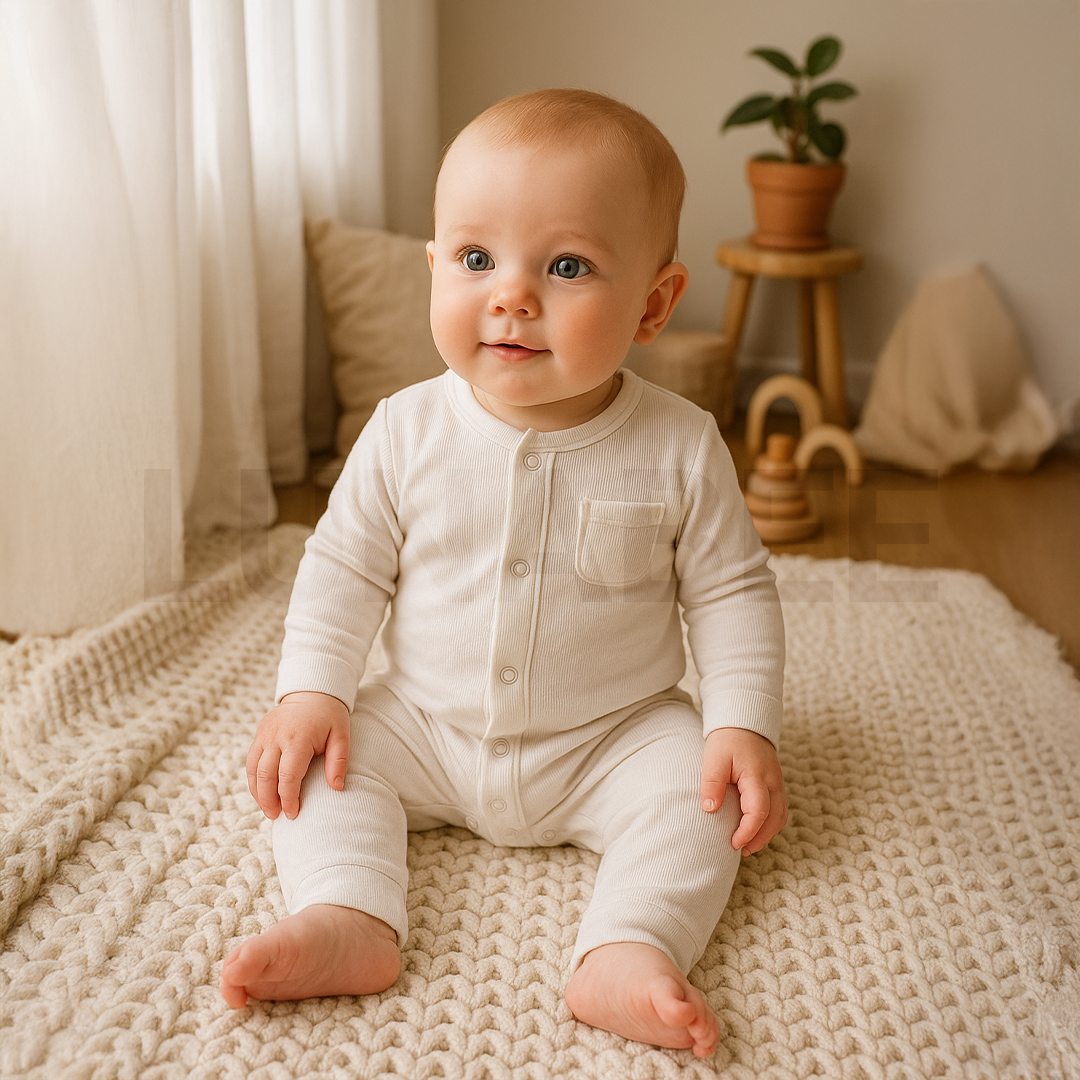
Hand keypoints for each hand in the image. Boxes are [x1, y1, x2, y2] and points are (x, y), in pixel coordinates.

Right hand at [246, 691, 350, 819]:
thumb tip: (337, 788)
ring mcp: (264, 734)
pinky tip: (262, 792)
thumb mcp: (342, 735)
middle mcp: (276, 736)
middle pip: (265, 776)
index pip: (288, 776)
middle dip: (269, 800)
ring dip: (258, 793)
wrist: (312, 691)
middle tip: (277, 817)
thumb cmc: (330, 716)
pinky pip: (251, 761)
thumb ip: (339, 761)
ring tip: (268, 810)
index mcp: (297, 738)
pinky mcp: (259, 734)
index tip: (293, 814)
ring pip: (253, 770)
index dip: (288, 798)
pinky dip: (254, 780)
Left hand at [701, 727, 786, 854]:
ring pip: (781, 816)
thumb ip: (712, 784)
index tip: (733, 843)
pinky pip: (780, 808)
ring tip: (748, 844)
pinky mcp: (776, 783)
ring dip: (767, 833)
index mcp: (757, 776)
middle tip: (741, 850)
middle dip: (760, 839)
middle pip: (775, 819)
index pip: (759, 812)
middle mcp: (773, 782)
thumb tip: (710, 810)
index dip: (747, 832)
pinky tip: (756, 828)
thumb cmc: (727, 739)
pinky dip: (771, 823)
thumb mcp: (714, 759)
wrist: (744, 720)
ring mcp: (778, 782)